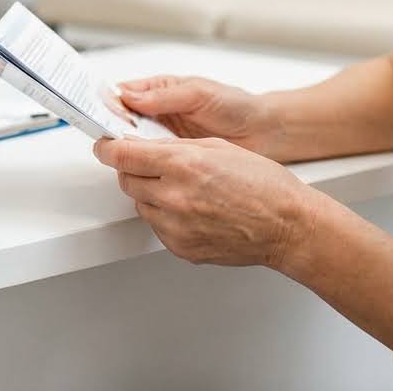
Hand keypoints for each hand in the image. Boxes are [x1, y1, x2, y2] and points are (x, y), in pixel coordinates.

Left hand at [93, 136, 316, 269]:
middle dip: (133, 169)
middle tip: (153, 165)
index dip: (108, 148)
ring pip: (140, 204)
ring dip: (150, 193)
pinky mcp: (181, 248)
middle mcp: (174, 198)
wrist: (287, 226)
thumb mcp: (216, 147)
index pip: (122, 155)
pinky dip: (165, 215)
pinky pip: (157, 226)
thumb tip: (142, 146)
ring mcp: (176, 227)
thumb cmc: (262, 184)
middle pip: (126, 180)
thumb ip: (173, 147)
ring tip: (183, 189)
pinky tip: (192, 209)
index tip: (104, 145)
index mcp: (182, 166)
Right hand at [117, 75, 276, 155]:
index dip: (107, 102)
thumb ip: (166, 96)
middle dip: (113, 129)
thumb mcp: (200, 93)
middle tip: (107, 138)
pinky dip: (146, 165)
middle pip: (122, 121)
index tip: (94, 111)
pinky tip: (143, 168)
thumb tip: (132, 97)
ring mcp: (164, 137)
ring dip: (129, 149)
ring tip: (123, 154)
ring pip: (135, 143)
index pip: (123, 94)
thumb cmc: (236, 105)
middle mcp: (157, 113)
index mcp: (159, 91)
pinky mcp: (173, 158)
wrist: (264, 133)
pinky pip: (152, 161)